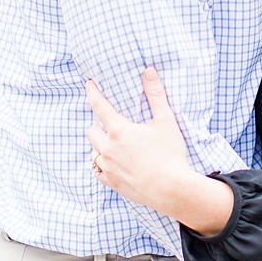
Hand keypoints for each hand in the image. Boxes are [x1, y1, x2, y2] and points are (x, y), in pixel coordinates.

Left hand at [85, 72, 232, 233]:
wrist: (172, 189)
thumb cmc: (170, 155)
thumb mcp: (165, 122)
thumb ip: (155, 95)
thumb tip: (149, 71)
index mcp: (119, 131)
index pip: (98, 105)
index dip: (92, 92)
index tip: (89, 84)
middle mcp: (108, 148)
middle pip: (91, 130)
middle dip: (99, 125)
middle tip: (113, 125)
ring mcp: (107, 167)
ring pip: (94, 150)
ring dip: (100, 145)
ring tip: (116, 146)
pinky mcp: (110, 182)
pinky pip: (97, 169)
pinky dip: (102, 163)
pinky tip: (115, 163)